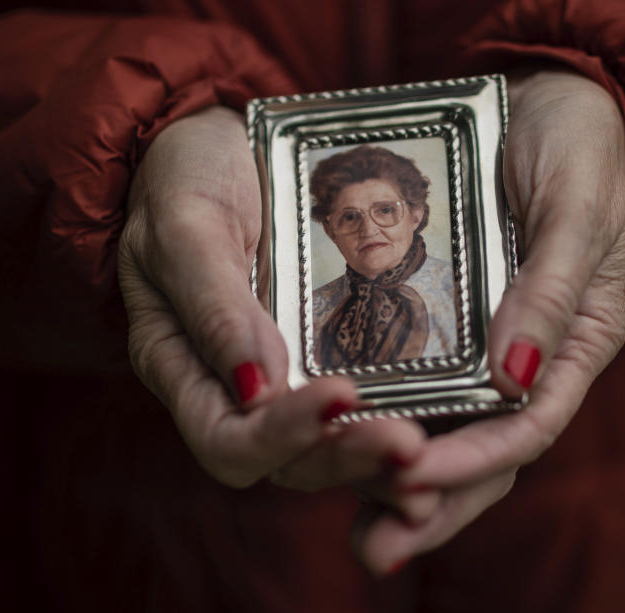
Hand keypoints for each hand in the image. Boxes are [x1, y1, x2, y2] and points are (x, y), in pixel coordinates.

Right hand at [118, 106, 432, 505]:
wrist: (223, 139)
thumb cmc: (186, 173)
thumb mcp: (185, 224)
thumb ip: (213, 307)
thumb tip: (257, 389)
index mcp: (181, 368)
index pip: (227, 440)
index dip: (281, 436)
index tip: (339, 395)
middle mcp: (231, 387)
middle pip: (288, 461)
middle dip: (347, 457)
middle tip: (409, 446)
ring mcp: (282, 375)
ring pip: (330, 446)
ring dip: (379, 459)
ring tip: (431, 453)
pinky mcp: (324, 354)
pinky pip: (361, 404)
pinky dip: (395, 418)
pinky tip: (443, 420)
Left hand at [352, 70, 624, 573]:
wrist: (556, 101)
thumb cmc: (576, 147)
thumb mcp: (576, 206)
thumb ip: (552, 289)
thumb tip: (515, 379)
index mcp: (579, 341)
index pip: (528, 426)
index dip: (471, 460)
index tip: (408, 479)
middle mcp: (535, 360)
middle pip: (489, 455)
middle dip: (435, 507)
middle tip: (375, 551)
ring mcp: (496, 348)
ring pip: (455, 437)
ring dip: (407, 489)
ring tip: (358, 537)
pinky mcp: (457, 328)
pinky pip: (427, 392)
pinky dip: (393, 429)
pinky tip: (347, 454)